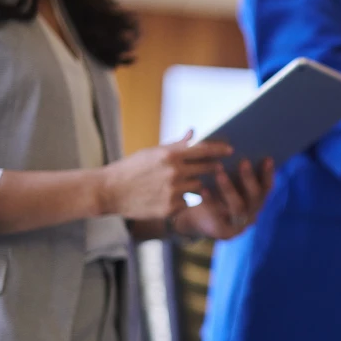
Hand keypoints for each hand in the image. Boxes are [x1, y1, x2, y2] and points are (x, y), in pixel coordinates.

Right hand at [99, 131, 231, 219]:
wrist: (109, 191)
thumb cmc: (131, 168)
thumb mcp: (152, 152)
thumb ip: (176, 145)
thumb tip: (193, 133)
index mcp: (170, 155)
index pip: (203, 150)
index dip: (220, 149)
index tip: (230, 150)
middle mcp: (175, 172)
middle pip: (207, 169)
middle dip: (214, 168)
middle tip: (219, 167)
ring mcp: (173, 191)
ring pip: (198, 187)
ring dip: (195, 185)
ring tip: (183, 184)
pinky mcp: (170, 208)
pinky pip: (186, 202)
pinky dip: (182, 200)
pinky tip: (168, 198)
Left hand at [172, 157, 274, 239]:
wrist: (192, 219)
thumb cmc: (209, 194)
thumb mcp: (220, 178)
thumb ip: (226, 163)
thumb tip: (222, 138)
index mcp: (256, 200)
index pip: (267, 186)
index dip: (268, 173)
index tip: (267, 157)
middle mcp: (252, 213)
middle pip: (256, 196)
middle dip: (250, 178)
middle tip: (243, 161)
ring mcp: (240, 224)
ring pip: (239, 206)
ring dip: (230, 188)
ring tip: (219, 172)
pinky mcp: (225, 232)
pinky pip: (219, 216)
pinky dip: (211, 201)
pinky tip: (203, 188)